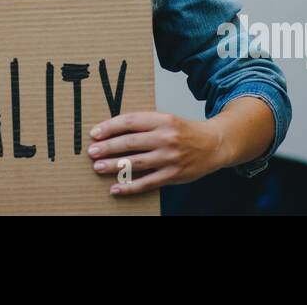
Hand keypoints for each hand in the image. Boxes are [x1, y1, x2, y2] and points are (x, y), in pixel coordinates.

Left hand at [87, 112, 224, 194]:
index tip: (95, 133)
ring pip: (136, 162)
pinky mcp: (173, 175)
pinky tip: (116, 188)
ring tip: (98, 167)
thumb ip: (144, 124)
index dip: (110, 127)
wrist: (214, 144)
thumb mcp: (166, 119)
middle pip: (130, 142)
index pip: (130, 121)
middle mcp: (165, 137)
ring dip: (114, 165)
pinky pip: (147, 182)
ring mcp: (169, 157)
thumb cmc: (186, 132)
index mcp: (162, 120)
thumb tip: (114, 130)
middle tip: (92, 151)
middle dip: (108, 147)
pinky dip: (130, 186)